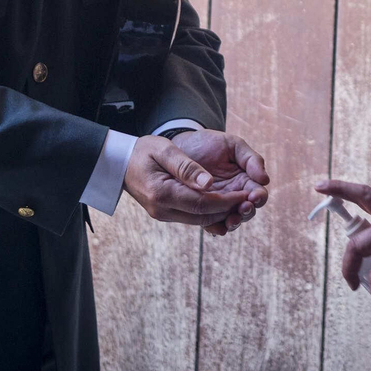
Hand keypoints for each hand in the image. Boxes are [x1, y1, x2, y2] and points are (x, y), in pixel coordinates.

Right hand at [124, 135, 249, 225]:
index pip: (203, 204)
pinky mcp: (166, 214)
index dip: (228, 201)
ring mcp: (164, 214)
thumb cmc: (143, 151)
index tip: (248, 192)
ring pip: (201, 219)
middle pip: (204, 216)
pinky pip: (193, 217)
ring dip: (222, 212)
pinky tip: (224, 201)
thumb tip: (209, 184)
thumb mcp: (164, 150)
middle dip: (230, 209)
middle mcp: (163, 210)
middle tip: (251, 198)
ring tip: (242, 200)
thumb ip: (186, 167)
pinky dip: (210, 211)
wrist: (119, 163)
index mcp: (162, 193)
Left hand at [169, 129, 269, 235]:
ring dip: (234, 222)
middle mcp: (234, 195)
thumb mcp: (232, 145)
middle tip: (243, 208)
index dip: (259, 197)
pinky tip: (216, 226)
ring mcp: (218, 204)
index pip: (258, 193)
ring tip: (231, 219)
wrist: (180, 145)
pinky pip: (211, 223)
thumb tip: (265, 180)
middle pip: (248, 211)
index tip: (254, 196)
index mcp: (245, 180)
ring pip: (231, 220)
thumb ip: (251, 159)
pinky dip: (215, 227)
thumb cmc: (208, 143)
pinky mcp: (202, 210)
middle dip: (247, 212)